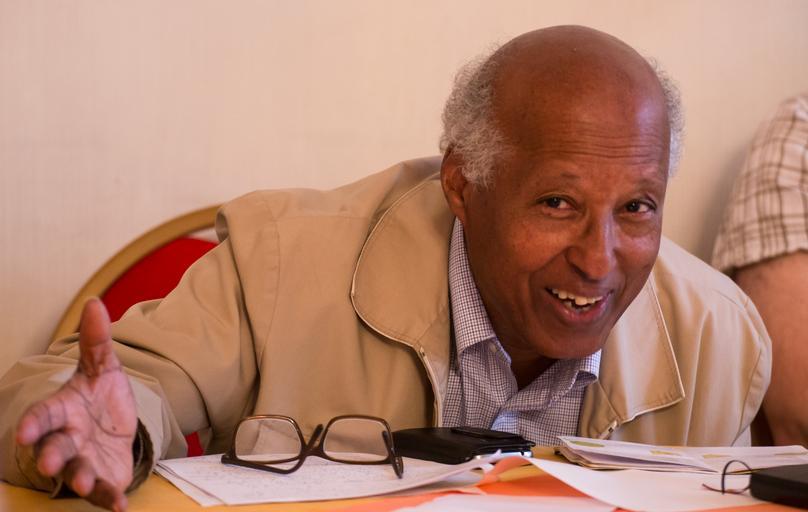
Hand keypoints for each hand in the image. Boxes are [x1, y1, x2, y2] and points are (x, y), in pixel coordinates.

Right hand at [16, 298, 136, 510]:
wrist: (117, 423)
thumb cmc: (99, 396)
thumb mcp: (102, 366)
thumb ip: (96, 341)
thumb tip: (94, 304)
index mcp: (62, 410)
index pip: (44, 415)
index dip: (33, 423)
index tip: (23, 431)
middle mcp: (66, 438)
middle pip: (53, 448)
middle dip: (49, 455)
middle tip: (47, 462)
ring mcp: (83, 459)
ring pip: (74, 471)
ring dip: (78, 478)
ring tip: (84, 482)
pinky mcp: (103, 476)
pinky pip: (104, 490)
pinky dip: (109, 497)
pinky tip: (120, 505)